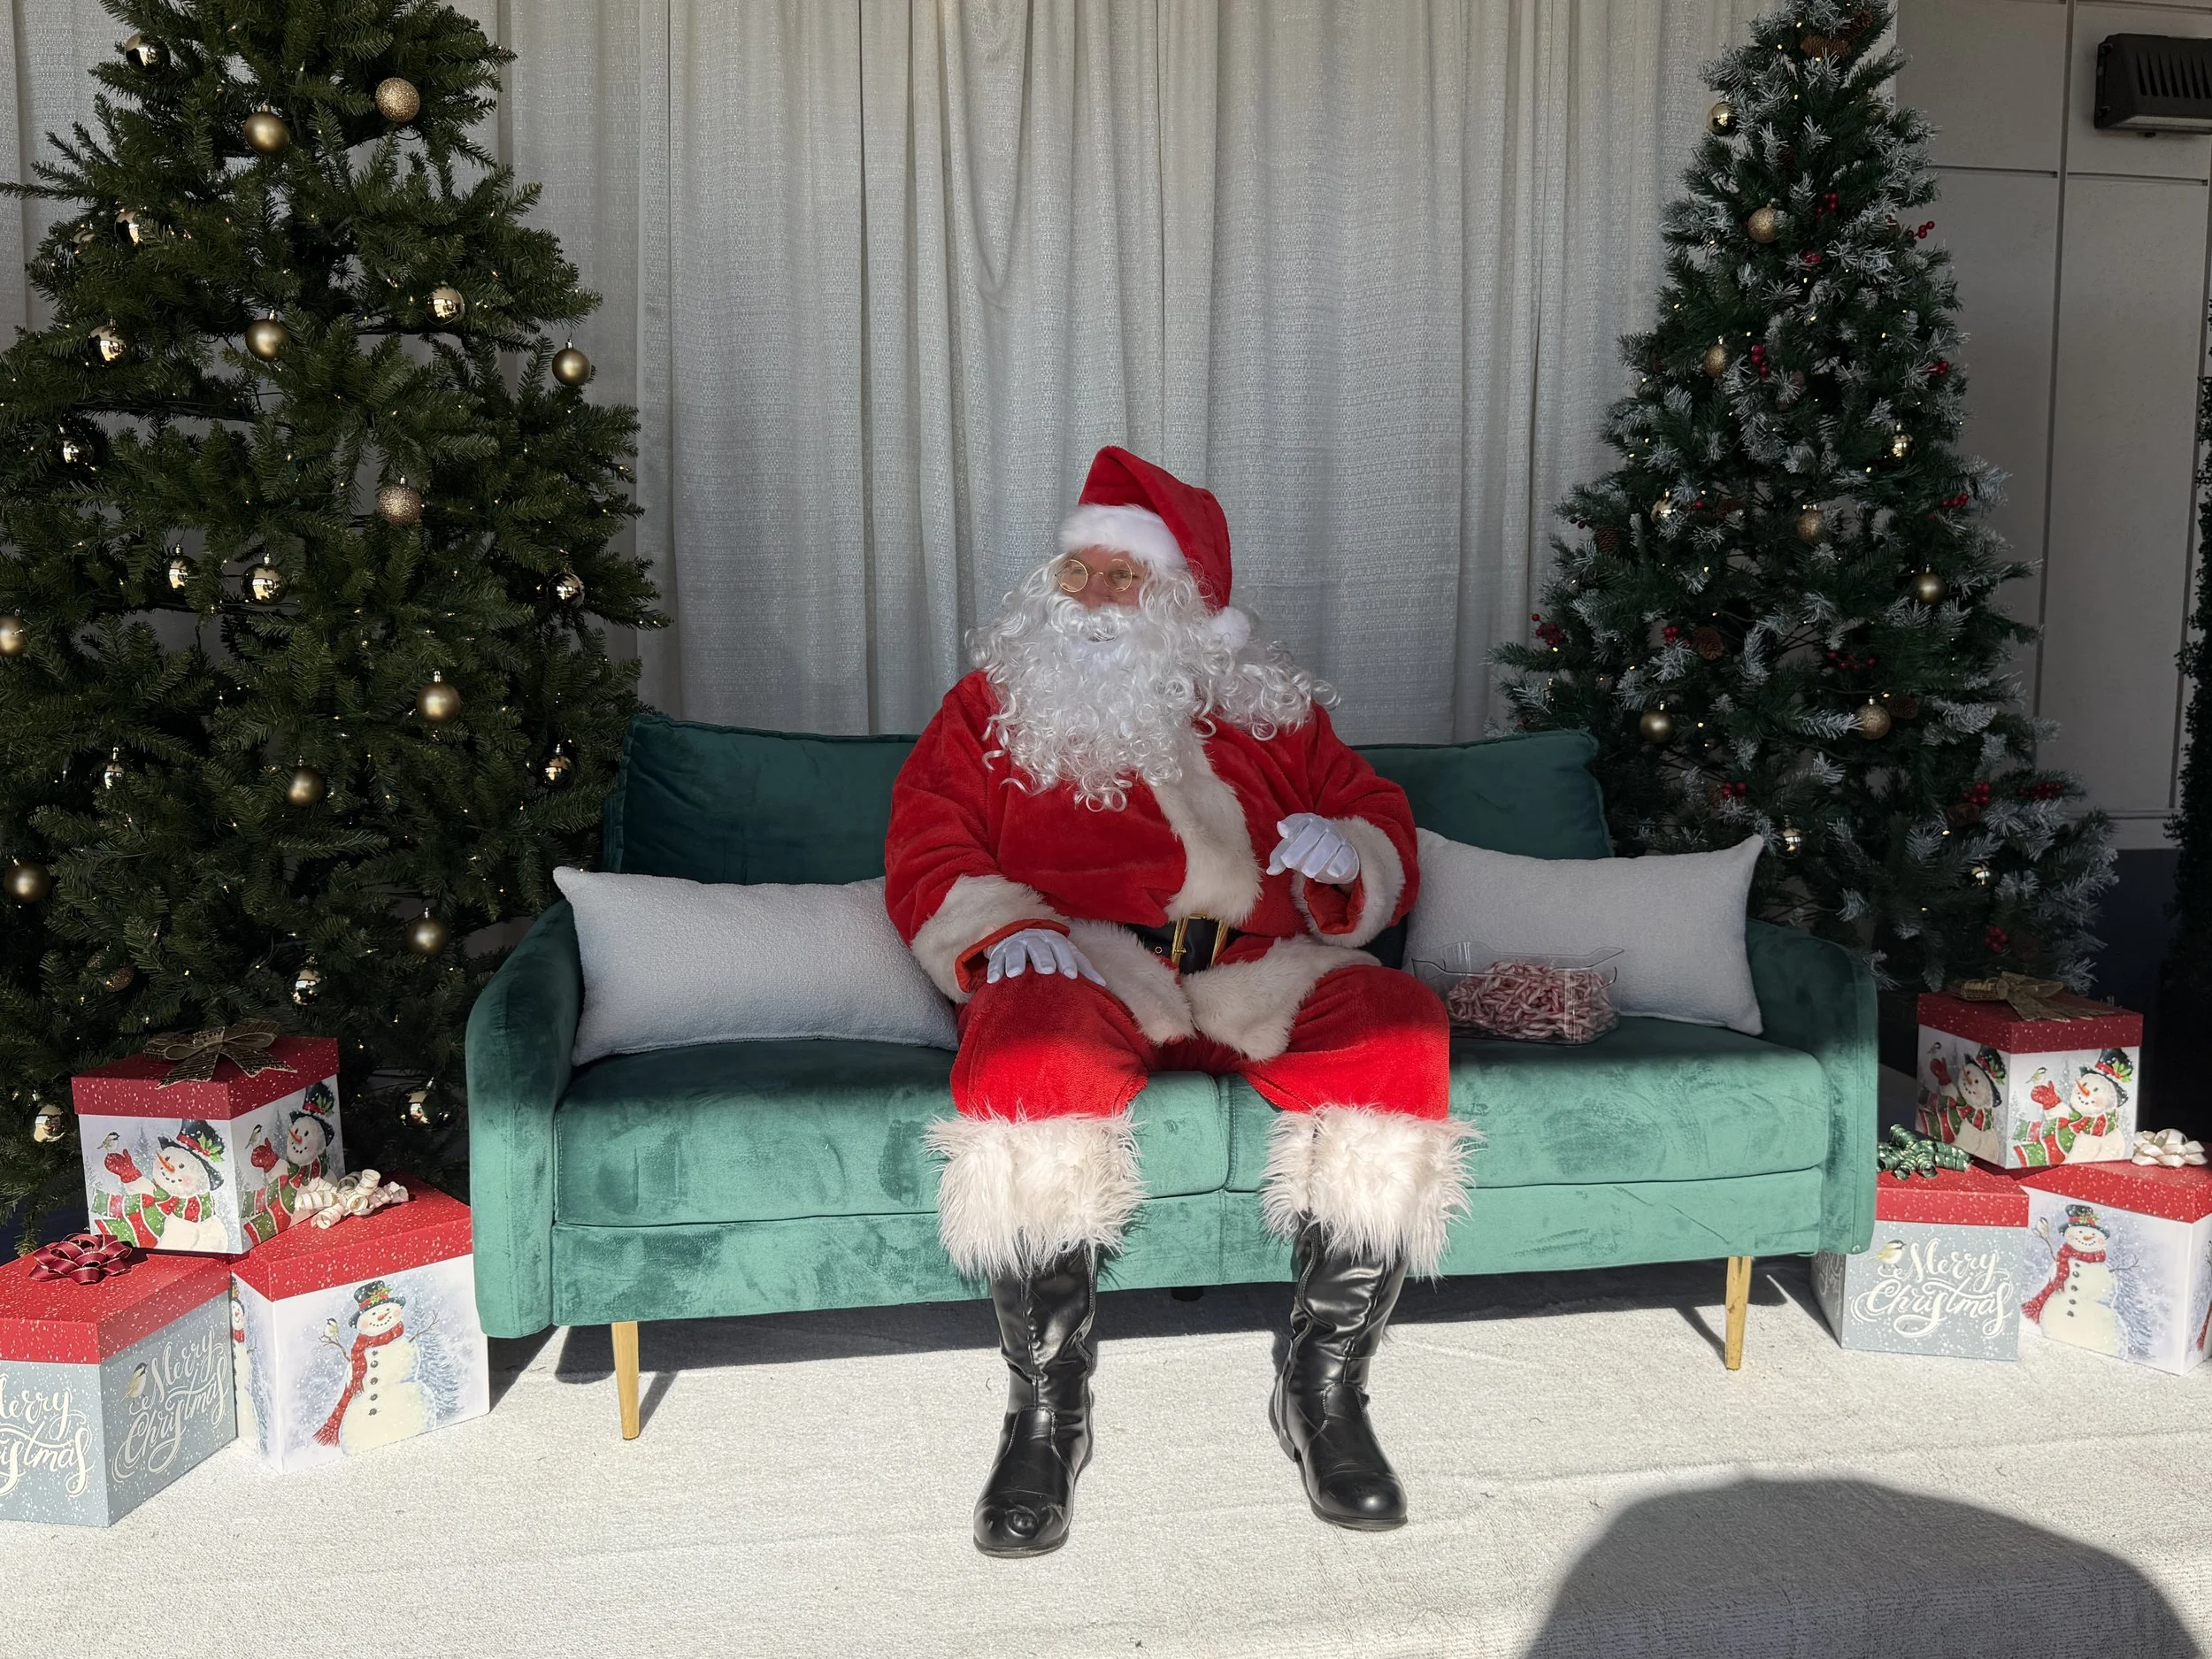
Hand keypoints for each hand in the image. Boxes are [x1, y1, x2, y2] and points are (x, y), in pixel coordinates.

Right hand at [984, 927, 1103, 985]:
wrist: (1021, 935)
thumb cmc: (1050, 950)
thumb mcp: (1067, 954)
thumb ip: (1083, 967)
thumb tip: (1103, 985)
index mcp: (1053, 939)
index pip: (1062, 948)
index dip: (1067, 960)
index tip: (1072, 975)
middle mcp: (1035, 939)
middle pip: (1039, 948)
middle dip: (1043, 958)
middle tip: (1047, 971)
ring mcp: (1016, 943)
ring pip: (1015, 951)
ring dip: (1015, 961)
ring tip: (1015, 973)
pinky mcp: (999, 951)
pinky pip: (996, 959)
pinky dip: (994, 968)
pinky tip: (993, 980)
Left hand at [1267, 813, 1359, 883]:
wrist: (1337, 853)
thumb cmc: (1308, 849)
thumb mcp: (1291, 850)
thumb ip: (1279, 858)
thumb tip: (1270, 871)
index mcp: (1307, 822)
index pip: (1298, 821)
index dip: (1291, 825)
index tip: (1283, 831)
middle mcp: (1323, 826)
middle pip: (1312, 834)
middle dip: (1300, 847)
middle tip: (1289, 862)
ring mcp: (1337, 837)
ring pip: (1328, 844)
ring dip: (1318, 858)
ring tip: (1308, 873)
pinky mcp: (1348, 851)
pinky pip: (1345, 855)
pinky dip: (1339, 863)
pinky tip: (1333, 873)